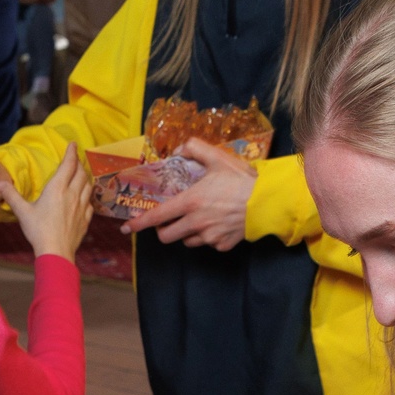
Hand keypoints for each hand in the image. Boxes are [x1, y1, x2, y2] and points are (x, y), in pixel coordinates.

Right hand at [1, 147, 92, 259]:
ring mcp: (81, 206)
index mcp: (58, 188)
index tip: (73, 144)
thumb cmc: (38, 231)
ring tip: (81, 175)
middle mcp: (72, 194)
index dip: (71, 152)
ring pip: (88, 186)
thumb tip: (0, 183)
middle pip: (81, 172)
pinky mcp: (86, 219)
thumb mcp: (22, 212)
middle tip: (75, 159)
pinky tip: (84, 198)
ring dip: (85, 177)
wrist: (56, 252)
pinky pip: (90, 202)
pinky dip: (88, 196)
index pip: (68, 164)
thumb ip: (11, 195)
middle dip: (79, 163)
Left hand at [131, 140, 254, 250]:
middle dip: (163, 229)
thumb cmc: (242, 180)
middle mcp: (196, 223)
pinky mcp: (222, 245)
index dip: (139, 223)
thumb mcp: (218, 158)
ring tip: (199, 218)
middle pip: (167, 236)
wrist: (268, 202)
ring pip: (187, 241)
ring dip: (186, 232)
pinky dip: (208, 236)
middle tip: (170, 219)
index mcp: (190, 202)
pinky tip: (219, 223)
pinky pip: (208, 244)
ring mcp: (209, 236)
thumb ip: (194, 148)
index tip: (127, 227)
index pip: (156, 217)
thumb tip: (179, 150)